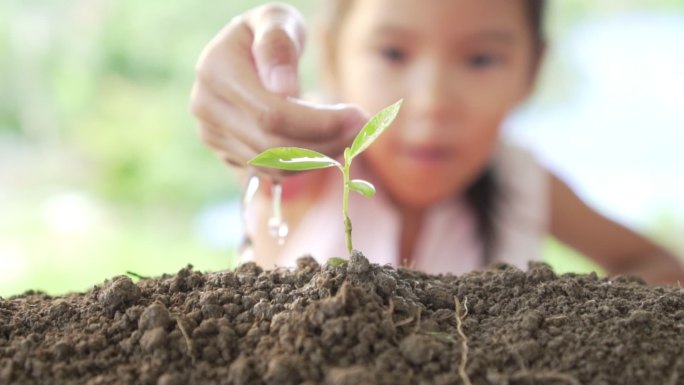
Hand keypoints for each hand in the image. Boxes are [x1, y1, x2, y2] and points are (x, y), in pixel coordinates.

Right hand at [190, 2, 366, 176]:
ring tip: (350, 134)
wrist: (243, 53)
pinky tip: (328, 142)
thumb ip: (278, 46)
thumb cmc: (269, 32)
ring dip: (321, 156)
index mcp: (215, 72)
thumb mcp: (277, 20)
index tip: (359, 116)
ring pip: (275, 165)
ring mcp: (213, 135)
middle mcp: (207, 108)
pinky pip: (272, 172)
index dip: (319, 123)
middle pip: (274, 146)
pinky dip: (306, 163)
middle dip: (327, 142)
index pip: (272, 115)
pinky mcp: (227, 153)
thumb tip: (284, 89)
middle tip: (363, 128)